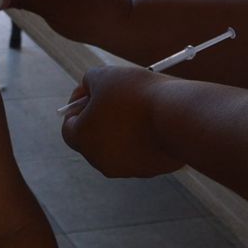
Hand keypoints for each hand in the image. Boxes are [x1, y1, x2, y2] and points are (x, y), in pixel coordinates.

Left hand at [60, 67, 182, 178]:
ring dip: (123, 128)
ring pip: (119, 146)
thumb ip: (90, 82)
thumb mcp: (105, 76)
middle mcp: (101, 161)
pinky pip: (142, 152)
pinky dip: (145, 138)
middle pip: (94, 138)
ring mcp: (127, 169)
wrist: (178, 116)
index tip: (91, 90)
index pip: (69, 127)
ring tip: (139, 106)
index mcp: (83, 140)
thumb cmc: (136, 94)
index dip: (77, 105)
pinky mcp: (151, 170)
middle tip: (115, 96)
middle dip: (101, 117)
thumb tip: (91, 88)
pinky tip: (156, 119)